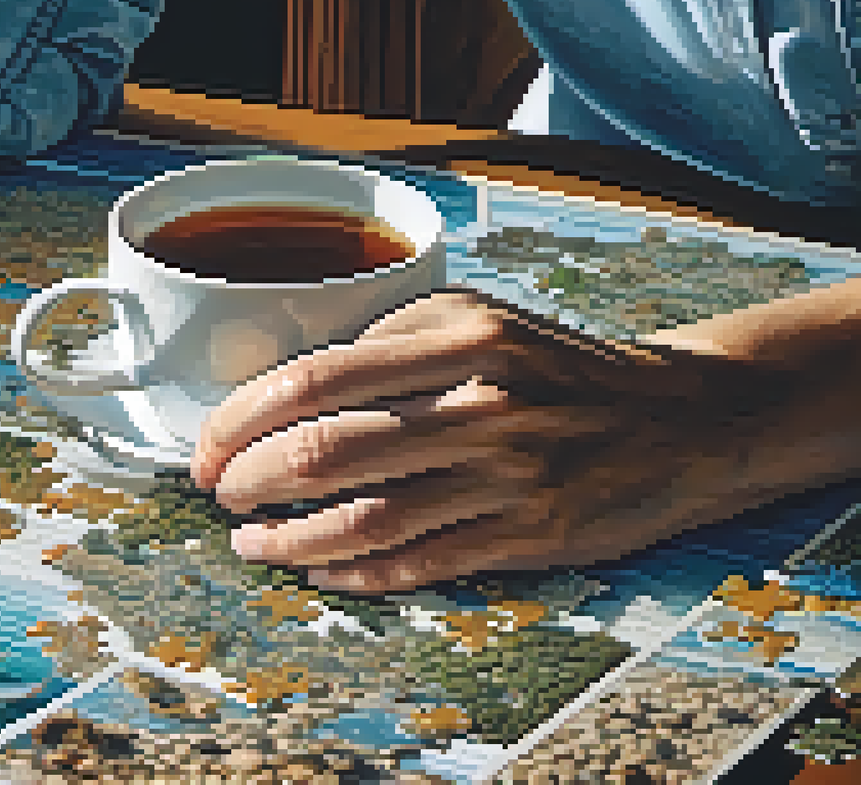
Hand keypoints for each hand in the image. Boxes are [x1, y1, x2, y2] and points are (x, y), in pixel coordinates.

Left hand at [191, 288, 794, 592]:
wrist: (682, 415)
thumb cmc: (554, 365)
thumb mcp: (475, 318)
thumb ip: (384, 341)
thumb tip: (275, 389)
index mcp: (458, 335)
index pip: (312, 379)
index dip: (238, 420)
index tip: (206, 446)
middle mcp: (482, 402)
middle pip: (325, 451)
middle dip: (248, 481)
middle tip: (220, 494)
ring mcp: (509, 474)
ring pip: (364, 520)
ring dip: (288, 541)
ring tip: (251, 544)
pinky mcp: (531, 534)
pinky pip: (417, 562)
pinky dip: (353, 572)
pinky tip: (316, 567)